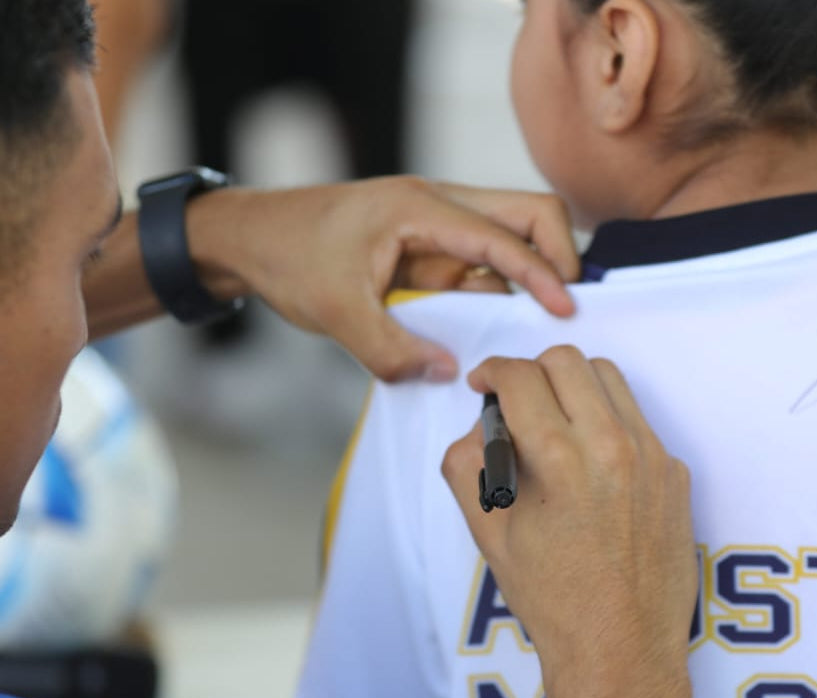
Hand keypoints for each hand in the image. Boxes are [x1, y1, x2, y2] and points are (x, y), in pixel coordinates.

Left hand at [189, 177, 579, 382]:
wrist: (249, 238)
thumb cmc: (288, 259)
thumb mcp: (335, 313)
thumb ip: (390, 350)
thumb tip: (447, 373)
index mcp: (418, 207)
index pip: (501, 234)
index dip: (540, 273)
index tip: (565, 310)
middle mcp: (437, 205)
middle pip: (527, 210)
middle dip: (557, 254)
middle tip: (567, 308)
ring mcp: (436, 225)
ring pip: (511, 235)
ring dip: (532, 274)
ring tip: (547, 325)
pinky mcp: (429, 249)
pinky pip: (482, 265)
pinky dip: (503, 291)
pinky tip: (507, 327)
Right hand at [439, 346, 697, 675]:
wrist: (620, 651)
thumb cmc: (553, 600)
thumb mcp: (489, 532)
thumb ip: (469, 465)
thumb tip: (481, 426)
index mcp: (561, 458)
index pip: (521, 376)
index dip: (492, 372)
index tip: (484, 385)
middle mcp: (613, 446)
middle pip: (567, 361)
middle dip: (532, 371)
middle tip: (516, 401)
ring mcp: (653, 457)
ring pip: (610, 380)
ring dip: (574, 387)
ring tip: (555, 424)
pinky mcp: (676, 475)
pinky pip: (638, 422)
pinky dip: (608, 426)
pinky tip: (591, 468)